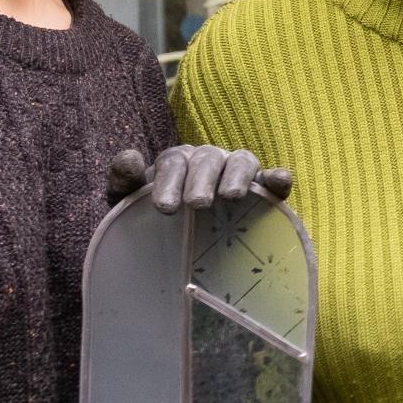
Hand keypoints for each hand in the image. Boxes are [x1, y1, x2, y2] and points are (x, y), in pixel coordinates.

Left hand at [106, 146, 294, 213]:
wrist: (177, 246)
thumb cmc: (152, 222)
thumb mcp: (129, 205)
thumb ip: (123, 182)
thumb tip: (129, 156)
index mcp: (178, 162)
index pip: (174, 161)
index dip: (169, 181)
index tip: (164, 208)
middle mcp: (209, 162)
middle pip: (208, 159)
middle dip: (202, 180)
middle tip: (197, 204)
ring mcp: (237, 174)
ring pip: (242, 161)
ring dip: (237, 175)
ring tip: (231, 196)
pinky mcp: (262, 191)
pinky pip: (273, 179)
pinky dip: (277, 178)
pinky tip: (279, 182)